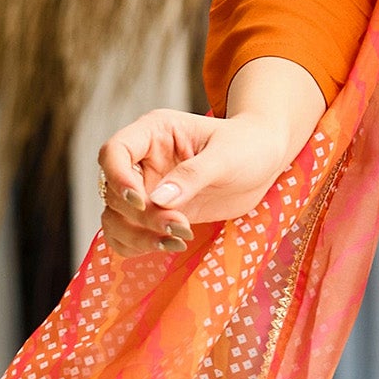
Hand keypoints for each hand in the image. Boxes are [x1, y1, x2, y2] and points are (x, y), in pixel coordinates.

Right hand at [95, 107, 288, 257]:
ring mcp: (148, 188)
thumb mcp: (226, 156)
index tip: (142, 202)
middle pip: (113, 192)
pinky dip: (140, 246)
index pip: (114, 152)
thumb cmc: (248, 146)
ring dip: (138, 236)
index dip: (118, 178)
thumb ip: (192, 176)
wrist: (265, 161)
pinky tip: (171, 246)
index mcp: (154, 132)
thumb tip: (158, 201)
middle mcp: (144, 160)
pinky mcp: (157, 213)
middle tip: (180, 226)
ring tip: (177, 241)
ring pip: (115, 218)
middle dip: (142, 216)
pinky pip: (129, 234)